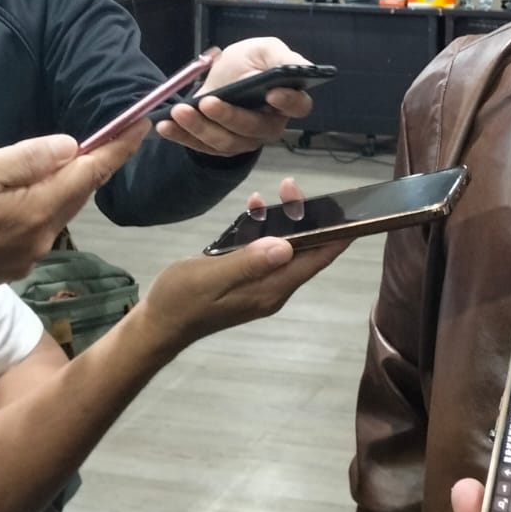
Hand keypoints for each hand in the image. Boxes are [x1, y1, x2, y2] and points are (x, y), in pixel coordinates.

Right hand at [0, 125, 147, 302]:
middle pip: (77, 195)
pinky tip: (27, 190)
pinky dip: (41, 204)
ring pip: (55, 211)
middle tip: (111, 132)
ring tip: (67, 155)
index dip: (118, 149)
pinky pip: (34, 227)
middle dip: (95, 164)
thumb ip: (23, 161)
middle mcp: (37, 242)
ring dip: (65, 184)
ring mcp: (19, 260)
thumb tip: (72, 148)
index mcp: (34, 215)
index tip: (142, 124)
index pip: (90, 175)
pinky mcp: (0, 269)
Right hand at [134, 211, 350, 357]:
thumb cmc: (180, 300)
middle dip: (306, 217)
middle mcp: (273, 289)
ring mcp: (260, 285)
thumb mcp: (210, 277)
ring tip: (276, 190)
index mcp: (270, 289)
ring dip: (285, 220)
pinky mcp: (247, 280)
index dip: (338, 237)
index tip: (354, 213)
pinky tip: (252, 208)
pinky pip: (266, 251)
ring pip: (286, 248)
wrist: (156, 325)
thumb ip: (247, 262)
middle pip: (304, 251)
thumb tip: (286, 247)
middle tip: (290, 186)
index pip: (316, 261)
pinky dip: (264, 229)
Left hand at [155, 38, 316, 157]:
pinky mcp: (220, 147)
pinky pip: (202, 147)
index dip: (288, 102)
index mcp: (288, 100)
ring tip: (178, 112)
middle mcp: (270, 125)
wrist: (221, 75)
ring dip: (200, 128)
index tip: (271, 93)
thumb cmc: (248, 61)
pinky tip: (165, 126)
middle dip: (228, 117)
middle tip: (206, 102)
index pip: (298, 106)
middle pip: (255, 128)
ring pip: (227, 142)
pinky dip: (182, 137)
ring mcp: (245, 140)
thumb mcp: (264, 50)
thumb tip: (297, 68)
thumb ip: (283, 58)